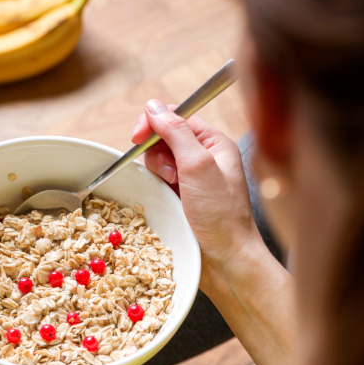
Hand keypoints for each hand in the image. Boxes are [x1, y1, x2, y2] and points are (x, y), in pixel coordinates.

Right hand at [131, 100, 260, 275]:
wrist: (226, 258)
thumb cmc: (220, 214)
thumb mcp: (198, 165)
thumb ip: (175, 131)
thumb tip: (153, 106)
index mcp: (215, 143)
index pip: (178, 116)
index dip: (154, 123)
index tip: (137, 137)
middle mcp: (205, 157)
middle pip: (164, 137)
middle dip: (157, 152)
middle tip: (168, 173)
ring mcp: (192, 177)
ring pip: (158, 159)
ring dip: (157, 171)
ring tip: (172, 188)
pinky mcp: (181, 195)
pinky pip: (158, 180)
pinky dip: (156, 186)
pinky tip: (167, 198)